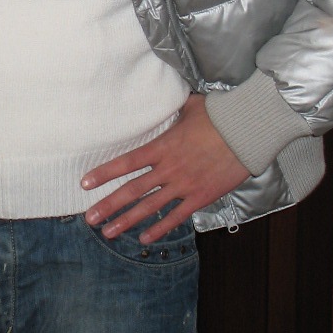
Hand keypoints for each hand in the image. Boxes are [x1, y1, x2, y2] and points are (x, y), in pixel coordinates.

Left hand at [81, 93, 248, 242]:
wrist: (247, 132)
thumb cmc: (219, 115)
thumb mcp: (190, 107)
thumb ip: (173, 109)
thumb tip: (165, 93)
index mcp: (162, 147)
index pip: (126, 163)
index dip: (104, 174)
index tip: (85, 183)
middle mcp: (169, 169)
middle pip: (132, 191)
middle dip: (109, 206)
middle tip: (90, 219)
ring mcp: (184, 185)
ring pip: (150, 208)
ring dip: (127, 221)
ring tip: (109, 232)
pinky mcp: (200, 197)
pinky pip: (176, 217)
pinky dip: (160, 229)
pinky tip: (145, 238)